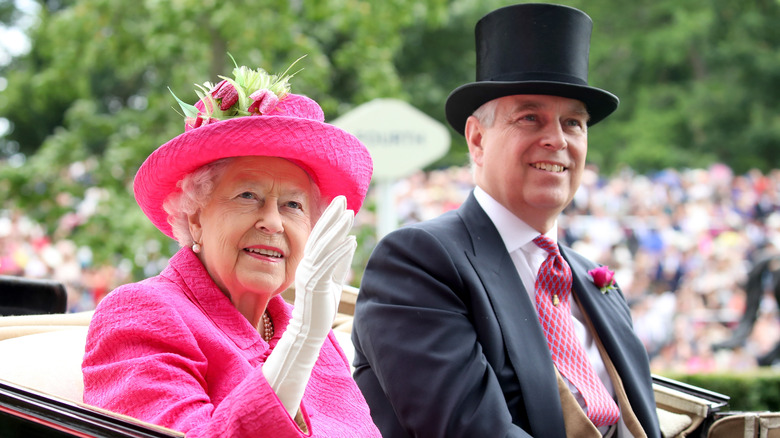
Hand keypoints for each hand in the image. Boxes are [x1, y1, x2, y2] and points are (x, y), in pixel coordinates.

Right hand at [262, 195, 355, 417]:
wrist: (309, 331)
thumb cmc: (321, 307)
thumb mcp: (333, 280)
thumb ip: (340, 261)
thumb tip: (350, 241)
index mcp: (311, 262)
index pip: (321, 236)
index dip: (330, 218)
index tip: (341, 203)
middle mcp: (308, 264)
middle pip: (320, 235)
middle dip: (332, 216)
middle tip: (343, 198)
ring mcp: (309, 273)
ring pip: (324, 246)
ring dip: (337, 229)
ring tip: (349, 214)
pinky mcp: (315, 284)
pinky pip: (328, 264)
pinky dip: (339, 252)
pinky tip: (351, 241)